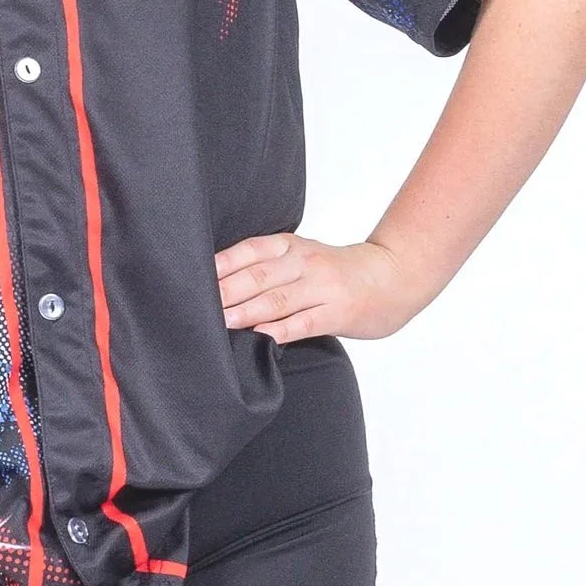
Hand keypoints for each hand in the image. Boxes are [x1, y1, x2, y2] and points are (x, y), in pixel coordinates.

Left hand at [214, 232, 428, 342]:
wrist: (395, 276)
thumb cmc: (339, 272)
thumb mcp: (303, 257)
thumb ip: (267, 267)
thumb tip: (217, 287)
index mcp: (290, 246)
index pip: (248, 251)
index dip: (219, 264)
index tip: (191, 277)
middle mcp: (304, 262)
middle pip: (257, 276)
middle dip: (223, 292)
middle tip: (194, 307)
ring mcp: (322, 288)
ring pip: (276, 300)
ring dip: (244, 313)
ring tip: (217, 324)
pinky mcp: (336, 313)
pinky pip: (302, 324)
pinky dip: (277, 331)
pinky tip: (257, 339)